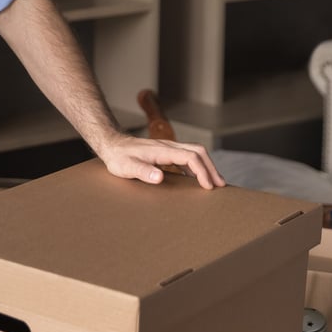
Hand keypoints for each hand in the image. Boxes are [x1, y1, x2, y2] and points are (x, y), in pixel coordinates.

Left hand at [95, 133, 226, 189]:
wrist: (112, 145)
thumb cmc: (118, 157)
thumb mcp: (127, 167)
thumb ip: (143, 172)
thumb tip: (159, 177)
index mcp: (163, 150)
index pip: (190, 157)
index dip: (202, 171)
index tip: (208, 186)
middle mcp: (169, 146)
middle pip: (198, 152)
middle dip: (211, 168)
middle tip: (220, 185)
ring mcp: (168, 148)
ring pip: (195, 153)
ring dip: (206, 166)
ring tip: (214, 183)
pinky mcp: (167, 152)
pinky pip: (188, 157)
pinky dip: (197, 166)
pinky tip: (197, 179)